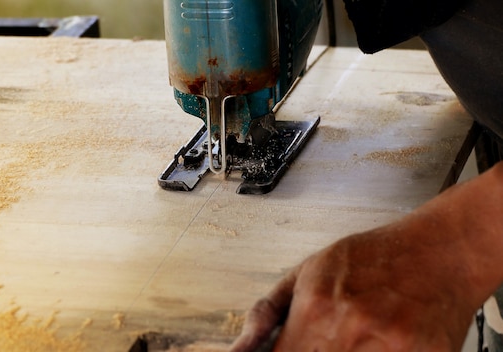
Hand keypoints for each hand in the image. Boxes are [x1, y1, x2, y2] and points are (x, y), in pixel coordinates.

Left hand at [230, 220, 477, 351]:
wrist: (437, 252)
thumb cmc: (373, 259)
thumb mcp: (309, 271)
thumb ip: (269, 311)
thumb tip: (239, 346)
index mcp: (315, 308)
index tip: (286, 350)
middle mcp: (348, 331)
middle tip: (330, 339)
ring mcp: (386, 348)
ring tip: (356, 338)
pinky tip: (376, 343)